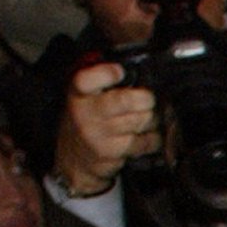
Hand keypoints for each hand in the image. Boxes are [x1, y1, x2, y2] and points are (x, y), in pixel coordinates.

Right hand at [56, 60, 156, 193]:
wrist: (74, 157)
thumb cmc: (87, 119)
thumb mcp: (86, 95)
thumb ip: (104, 79)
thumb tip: (137, 69)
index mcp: (78, 92)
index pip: (86, 80)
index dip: (106, 74)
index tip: (120, 72)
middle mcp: (85, 113)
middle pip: (126, 101)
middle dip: (145, 98)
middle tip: (147, 99)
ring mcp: (98, 134)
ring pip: (140, 120)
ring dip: (151, 118)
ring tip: (147, 118)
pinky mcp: (111, 152)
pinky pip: (145, 141)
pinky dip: (153, 137)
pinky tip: (146, 135)